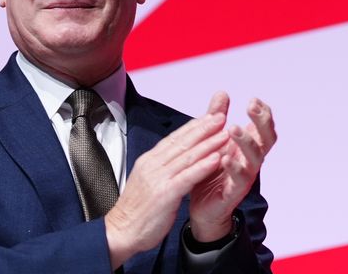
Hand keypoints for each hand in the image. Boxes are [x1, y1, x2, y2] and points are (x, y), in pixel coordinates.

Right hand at [104, 113, 230, 267]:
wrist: (121, 231)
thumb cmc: (136, 211)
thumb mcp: (147, 182)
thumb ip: (160, 168)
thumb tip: (174, 158)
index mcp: (149, 161)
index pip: (173, 139)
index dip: (193, 127)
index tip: (208, 117)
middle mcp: (152, 165)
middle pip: (182, 142)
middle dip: (203, 128)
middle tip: (221, 116)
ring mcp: (158, 178)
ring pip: (187, 156)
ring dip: (208, 143)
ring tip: (225, 133)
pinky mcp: (165, 194)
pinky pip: (188, 177)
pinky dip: (203, 166)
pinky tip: (217, 158)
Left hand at [188, 92, 276, 241]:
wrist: (203, 207)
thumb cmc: (211, 170)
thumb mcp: (212, 140)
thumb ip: (217, 117)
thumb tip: (222, 92)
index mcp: (246, 147)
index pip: (262, 127)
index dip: (263, 114)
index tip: (254, 100)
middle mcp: (250, 160)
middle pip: (265, 139)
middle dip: (261, 122)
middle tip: (251, 107)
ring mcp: (245, 176)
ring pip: (254, 158)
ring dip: (246, 142)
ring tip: (234, 129)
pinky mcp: (234, 192)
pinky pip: (238, 180)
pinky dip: (233, 168)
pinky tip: (224, 158)